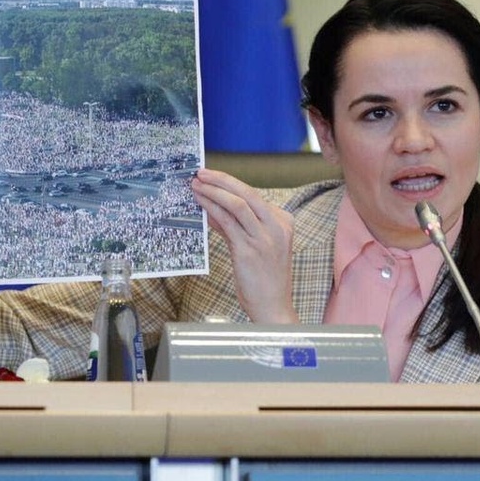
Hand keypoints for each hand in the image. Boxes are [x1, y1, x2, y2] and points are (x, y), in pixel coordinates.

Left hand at [191, 168, 296, 322]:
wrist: (272, 307)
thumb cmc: (264, 279)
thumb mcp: (254, 246)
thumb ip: (235, 227)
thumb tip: (213, 210)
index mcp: (283, 223)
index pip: (253, 196)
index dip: (229, 184)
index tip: (211, 179)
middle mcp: (277, 227)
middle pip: (247, 193)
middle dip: (222, 180)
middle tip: (201, 173)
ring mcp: (264, 238)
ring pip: (237, 204)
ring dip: (214, 191)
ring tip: (196, 185)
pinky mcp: (249, 250)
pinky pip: (228, 222)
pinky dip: (212, 209)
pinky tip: (201, 205)